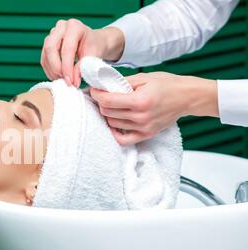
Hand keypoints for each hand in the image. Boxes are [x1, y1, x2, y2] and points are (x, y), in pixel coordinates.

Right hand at [40, 19, 124, 87]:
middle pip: (50, 48)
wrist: (93, 41)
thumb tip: (73, 81)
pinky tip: (58, 77)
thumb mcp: (93, 56)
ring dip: (52, 71)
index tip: (70, 81)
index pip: (67, 49)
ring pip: (45, 54)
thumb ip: (82, 67)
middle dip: (56, 68)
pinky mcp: (47, 43)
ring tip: (63, 80)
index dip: (67, 67)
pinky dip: (49, 70)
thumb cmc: (94, 46)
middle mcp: (61, 27)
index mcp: (75, 26)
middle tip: (65, 80)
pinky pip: (44, 58)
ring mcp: (52, 34)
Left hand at [90, 72, 217, 145]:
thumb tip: (103, 85)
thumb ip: (122, 82)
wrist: (188, 97)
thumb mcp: (144, 77)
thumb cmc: (167, 84)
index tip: (93, 90)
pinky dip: (115, 132)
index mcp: (140, 101)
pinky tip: (115, 123)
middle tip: (101, 96)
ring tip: (110, 106)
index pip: (108, 101)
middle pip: (108, 113)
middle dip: (101, 103)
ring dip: (107, 115)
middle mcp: (141, 117)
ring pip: (113, 125)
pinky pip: (123, 140)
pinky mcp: (147, 134)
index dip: (96, 94)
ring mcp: (144, 128)